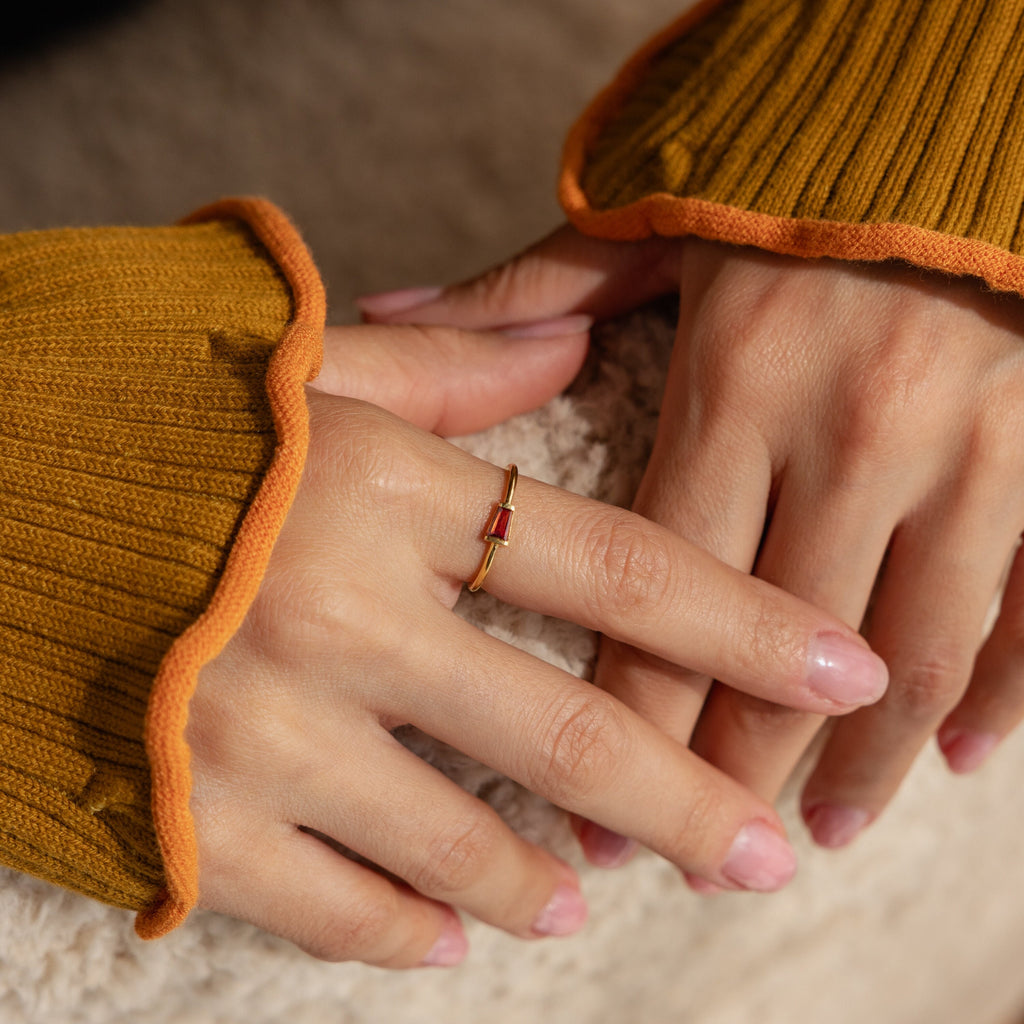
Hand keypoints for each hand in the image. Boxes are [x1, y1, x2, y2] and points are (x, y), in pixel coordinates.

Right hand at [187, 315, 885, 966]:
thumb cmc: (131, 407)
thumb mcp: (290, 363)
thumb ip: (439, 364)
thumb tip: (564, 341)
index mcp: (383, 492)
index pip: (615, 567)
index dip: (744, 620)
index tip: (838, 666)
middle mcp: (340, 615)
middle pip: (573, 734)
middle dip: (694, 800)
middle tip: (765, 852)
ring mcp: (262, 728)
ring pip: (461, 839)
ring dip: (546, 876)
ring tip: (593, 898)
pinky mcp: (184, 812)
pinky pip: (331, 900)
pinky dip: (405, 925)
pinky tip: (456, 935)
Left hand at [360, 227, 1023, 859]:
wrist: (962, 113)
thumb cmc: (789, 181)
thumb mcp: (654, 222)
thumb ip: (524, 289)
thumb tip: (384, 311)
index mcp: (737, 387)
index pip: (662, 596)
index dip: (633, 715)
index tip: (605, 807)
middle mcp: (853, 433)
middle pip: (775, 654)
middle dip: (730, 770)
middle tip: (695, 853)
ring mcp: (968, 451)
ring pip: (909, 652)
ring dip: (860, 762)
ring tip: (819, 831)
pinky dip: (998, 692)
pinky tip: (955, 757)